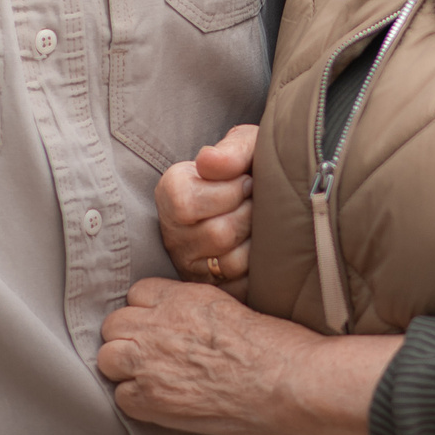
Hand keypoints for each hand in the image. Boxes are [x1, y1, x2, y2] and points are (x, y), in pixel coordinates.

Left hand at [99, 279, 393, 434]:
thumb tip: (179, 319)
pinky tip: (161, 402)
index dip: (146, 312)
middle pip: (113, 324)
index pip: (136, 293)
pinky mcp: (152, 399)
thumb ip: (193, 308)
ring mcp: (150, 362)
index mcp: (180, 297)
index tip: (160, 327)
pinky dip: (137, 402)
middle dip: (128, 338)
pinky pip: (121, 398)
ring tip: (151, 378)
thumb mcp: (229, 305)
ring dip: (124, 368)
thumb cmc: (273, 346)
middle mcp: (158, 324)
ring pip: (107, 358)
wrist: (286, 382)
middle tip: (152, 354)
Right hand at [158, 125, 255, 301]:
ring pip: (230, 263)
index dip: (231, 191)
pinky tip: (260, 246)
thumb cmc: (250, 168)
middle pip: (217, 234)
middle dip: (249, 215)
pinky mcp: (214, 287)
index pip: (188, 204)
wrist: (263, 194)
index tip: (247, 181)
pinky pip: (241, 286)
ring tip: (259, 223)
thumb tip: (208, 162)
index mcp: (172, 192)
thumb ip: (232, 150)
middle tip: (257, 203)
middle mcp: (173, 233)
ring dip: (255, 241)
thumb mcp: (246, 147)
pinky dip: (259, 268)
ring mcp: (191, 265)